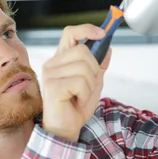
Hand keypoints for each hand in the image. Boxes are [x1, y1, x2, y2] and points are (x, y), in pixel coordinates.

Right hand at [41, 24, 111, 141]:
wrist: (65, 129)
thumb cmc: (75, 107)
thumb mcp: (93, 83)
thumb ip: (99, 65)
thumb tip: (107, 48)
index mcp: (60, 60)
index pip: (70, 33)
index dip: (87, 29)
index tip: (102, 33)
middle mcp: (52, 64)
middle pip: (83, 51)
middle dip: (94, 70)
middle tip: (87, 87)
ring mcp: (50, 74)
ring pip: (84, 67)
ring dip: (90, 85)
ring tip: (81, 96)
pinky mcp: (53, 86)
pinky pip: (80, 82)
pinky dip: (85, 94)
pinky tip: (77, 101)